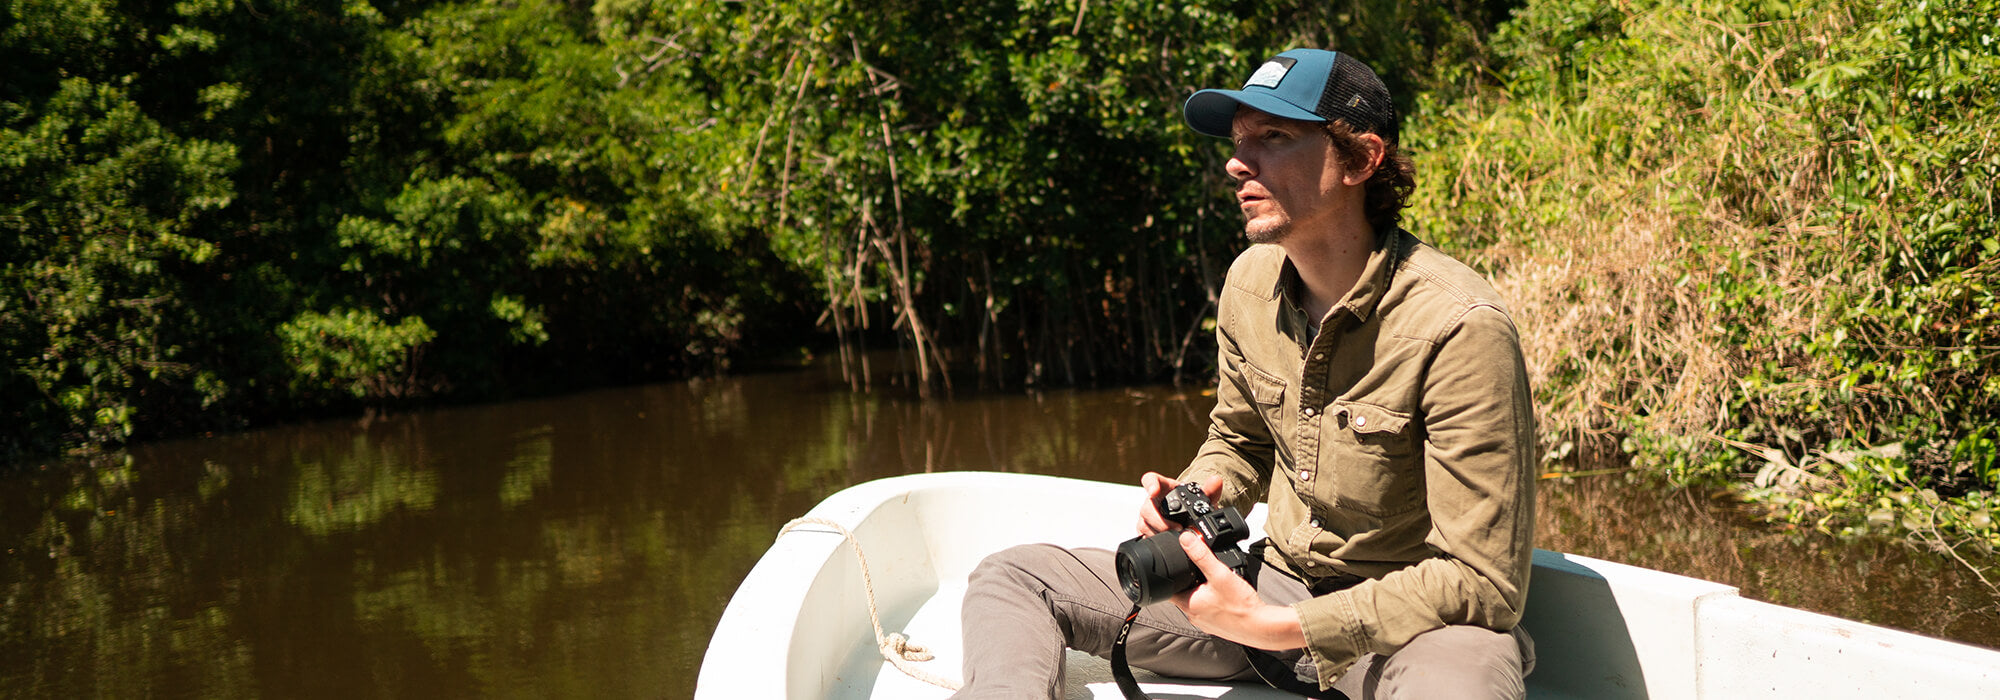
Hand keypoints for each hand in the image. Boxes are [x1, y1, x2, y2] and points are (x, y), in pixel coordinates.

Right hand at [1136, 472, 1224, 535]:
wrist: (1188, 516)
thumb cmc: (1190, 503)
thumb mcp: (1202, 497)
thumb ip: (1210, 490)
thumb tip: (1216, 481)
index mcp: (1163, 487)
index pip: (1150, 480)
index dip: (1150, 485)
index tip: (1154, 491)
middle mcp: (1151, 501)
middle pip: (1147, 508)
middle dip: (1160, 520)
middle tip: (1176, 528)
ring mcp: (1147, 516)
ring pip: (1144, 523)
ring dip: (1159, 531)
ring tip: (1175, 537)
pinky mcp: (1145, 529)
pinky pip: (1144, 535)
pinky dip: (1156, 539)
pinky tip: (1167, 543)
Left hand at [1170, 531, 1305, 650]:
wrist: (1260, 627)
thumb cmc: (1240, 605)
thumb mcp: (1220, 574)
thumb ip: (1201, 555)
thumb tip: (1185, 539)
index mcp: (1188, 604)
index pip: (1168, 588)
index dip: (1170, 575)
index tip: (1175, 565)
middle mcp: (1193, 615)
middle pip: (1182, 594)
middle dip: (1188, 581)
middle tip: (1198, 570)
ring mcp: (1204, 622)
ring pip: (1196, 601)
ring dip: (1201, 591)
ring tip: (1212, 581)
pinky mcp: (1216, 625)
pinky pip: (1208, 609)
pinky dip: (1212, 601)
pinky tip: (1224, 595)